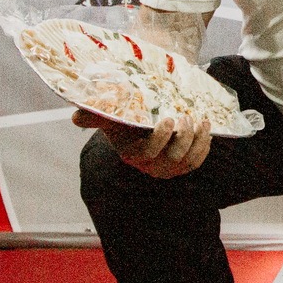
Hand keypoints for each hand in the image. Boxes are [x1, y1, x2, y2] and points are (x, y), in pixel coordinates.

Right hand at [72, 108, 211, 178]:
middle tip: (186, 116)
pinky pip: (197, 161)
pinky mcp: (183, 165)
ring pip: (189, 160)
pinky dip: (204, 146)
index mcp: (133, 155)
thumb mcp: (110, 117)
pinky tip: (206, 129)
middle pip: (173, 157)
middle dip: (183, 136)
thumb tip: (76, 117)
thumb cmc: (125, 122)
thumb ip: (95, 115)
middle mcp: (151, 166)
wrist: (140, 127)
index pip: (149, 152)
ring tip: (201, 120)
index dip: (161, 137)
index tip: (169, 118)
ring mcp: (169, 167)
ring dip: (198, 140)